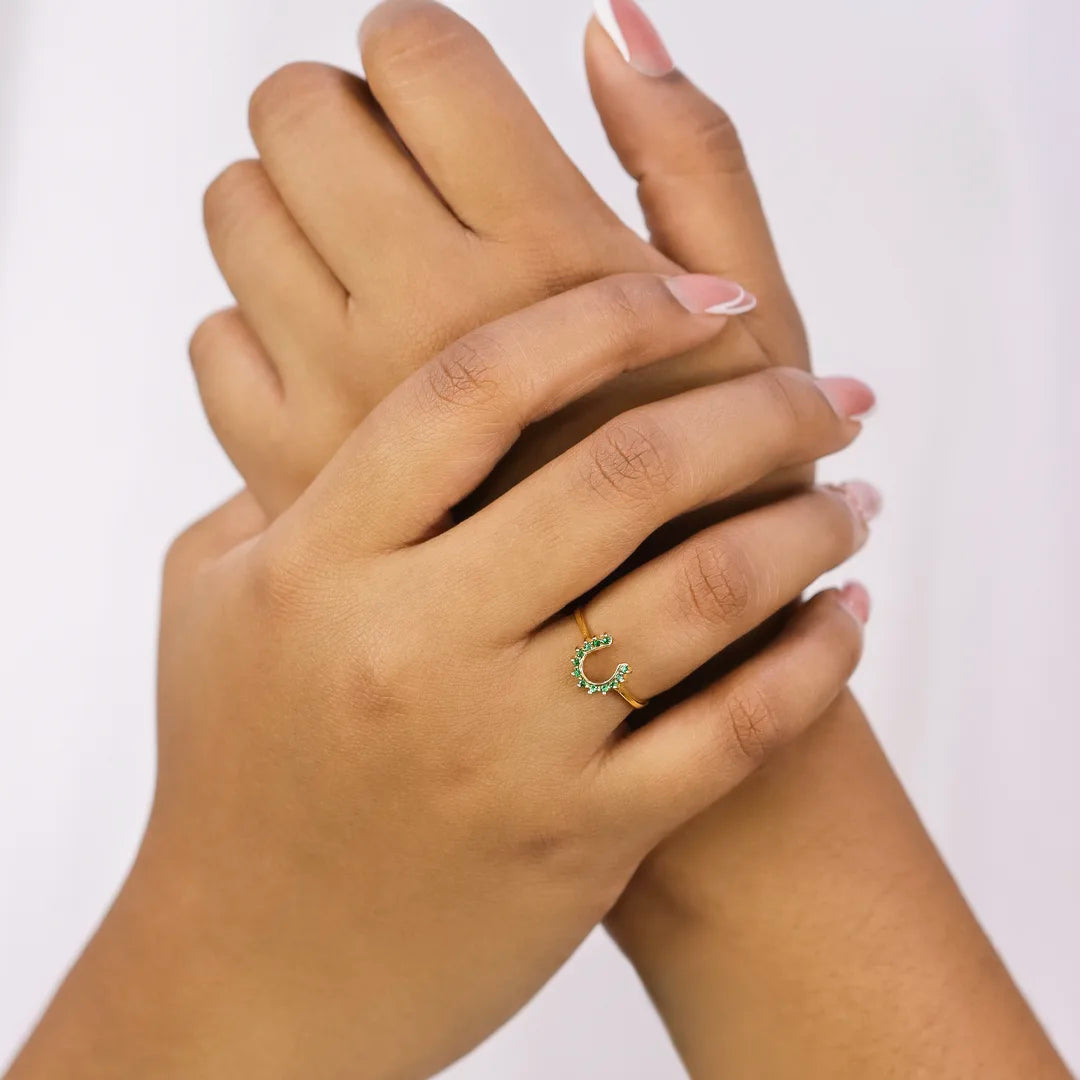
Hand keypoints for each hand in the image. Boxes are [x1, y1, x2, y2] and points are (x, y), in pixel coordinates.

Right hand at [143, 277, 866, 1078]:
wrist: (258, 970)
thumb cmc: (233, 770)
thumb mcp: (214, 606)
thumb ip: (277, 479)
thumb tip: (336, 368)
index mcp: (320, 562)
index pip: (478, 385)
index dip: (606, 315)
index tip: (703, 292)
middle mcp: (416, 643)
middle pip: (621, 471)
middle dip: (755, 407)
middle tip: (829, 389)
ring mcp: (506, 748)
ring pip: (703, 593)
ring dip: (805, 523)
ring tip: (853, 495)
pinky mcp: (579, 840)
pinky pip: (734, 730)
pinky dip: (812, 660)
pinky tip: (845, 614)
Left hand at [193, 0, 809, 519]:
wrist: (632, 670)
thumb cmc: (714, 495)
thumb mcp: (753, 324)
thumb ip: (692, 159)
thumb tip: (614, 19)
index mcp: (542, 259)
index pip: (415, 52)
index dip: (426, 55)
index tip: (448, 101)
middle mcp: (423, 319)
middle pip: (297, 108)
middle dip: (348, 116)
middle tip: (408, 177)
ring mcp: (337, 401)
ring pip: (236, 210)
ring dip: (295, 210)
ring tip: (375, 267)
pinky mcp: (286, 474)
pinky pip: (215, 336)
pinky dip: (262, 324)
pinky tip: (340, 362)